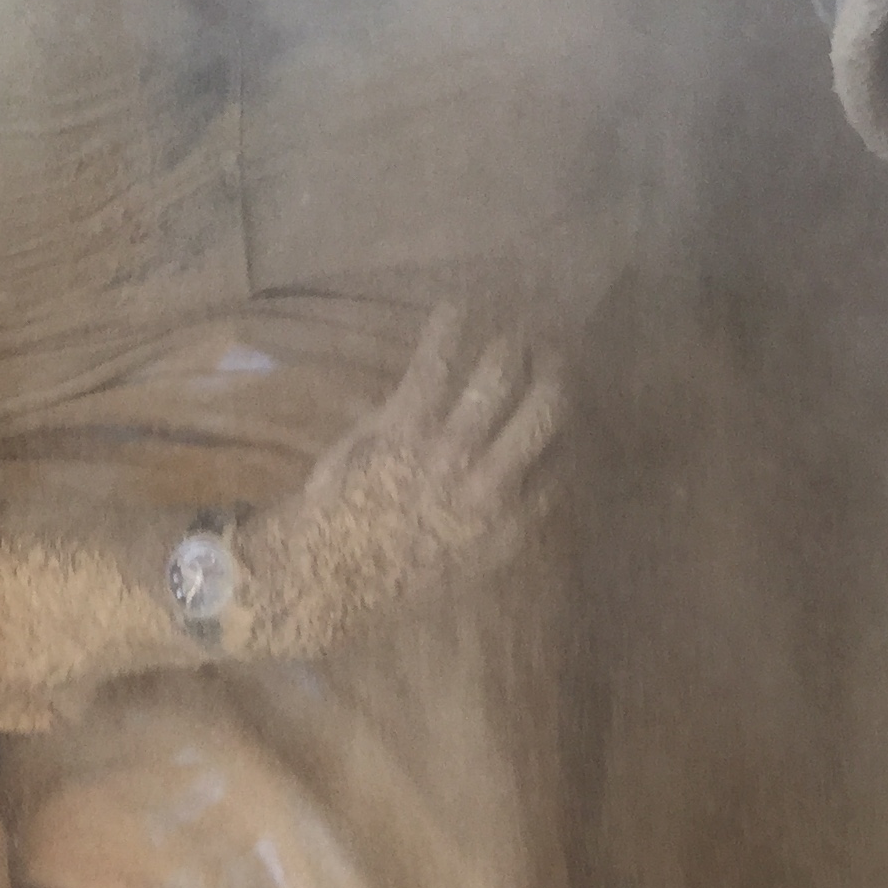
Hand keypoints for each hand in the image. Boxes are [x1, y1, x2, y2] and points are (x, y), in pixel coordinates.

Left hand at [236, 306, 561, 659]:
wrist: (322, 580)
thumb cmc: (384, 583)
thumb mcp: (458, 576)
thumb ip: (493, 531)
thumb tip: (519, 492)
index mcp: (507, 528)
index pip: (560, 466)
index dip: (565, 433)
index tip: (560, 415)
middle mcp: (491, 485)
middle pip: (546, 410)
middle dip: (553, 372)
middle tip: (551, 352)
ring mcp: (450, 451)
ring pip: (501, 377)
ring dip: (513, 344)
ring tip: (514, 327)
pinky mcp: (406, 425)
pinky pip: (437, 363)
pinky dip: (450, 327)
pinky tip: (457, 304)